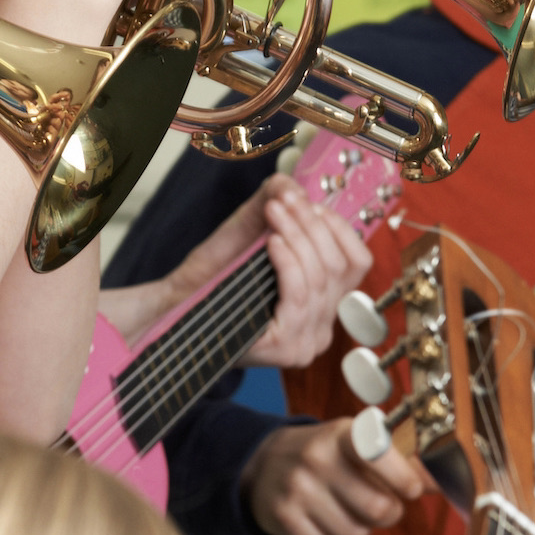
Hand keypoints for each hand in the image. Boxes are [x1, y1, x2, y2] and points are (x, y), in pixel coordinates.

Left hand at [97, 177, 370, 361]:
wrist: (177, 305)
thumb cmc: (217, 273)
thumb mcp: (252, 230)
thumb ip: (276, 202)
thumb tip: (292, 185)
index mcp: (324, 305)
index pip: (357, 263)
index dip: (339, 228)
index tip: (311, 205)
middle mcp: (322, 329)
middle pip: (339, 267)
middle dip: (312, 225)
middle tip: (284, 201)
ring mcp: (307, 344)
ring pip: (320, 278)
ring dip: (297, 236)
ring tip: (274, 212)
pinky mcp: (286, 349)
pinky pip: (299, 295)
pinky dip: (288, 263)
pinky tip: (272, 242)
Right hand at [244, 417, 426, 534]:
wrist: (266, 464)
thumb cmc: (328, 456)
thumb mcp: (359, 445)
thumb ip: (402, 463)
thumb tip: (440, 482)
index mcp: (342, 433)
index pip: (382, 456)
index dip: (405, 481)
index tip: (411, 489)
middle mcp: (316, 457)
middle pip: (378, 508)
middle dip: (388, 514)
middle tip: (381, 507)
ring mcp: (296, 488)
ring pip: (356, 534)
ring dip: (361, 532)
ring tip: (350, 514)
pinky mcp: (283, 518)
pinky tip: (331, 528)